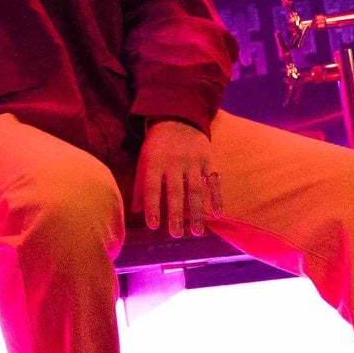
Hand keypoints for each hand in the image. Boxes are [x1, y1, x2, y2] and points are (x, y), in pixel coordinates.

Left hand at [134, 118, 221, 234]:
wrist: (179, 117)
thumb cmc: (158, 145)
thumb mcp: (144, 160)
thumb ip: (141, 185)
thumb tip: (135, 211)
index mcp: (154, 162)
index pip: (151, 187)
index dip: (152, 206)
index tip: (153, 226)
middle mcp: (174, 162)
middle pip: (175, 192)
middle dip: (176, 215)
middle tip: (176, 235)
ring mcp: (193, 161)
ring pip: (196, 189)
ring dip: (197, 212)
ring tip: (197, 232)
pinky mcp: (209, 159)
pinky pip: (214, 180)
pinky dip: (217, 197)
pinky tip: (218, 214)